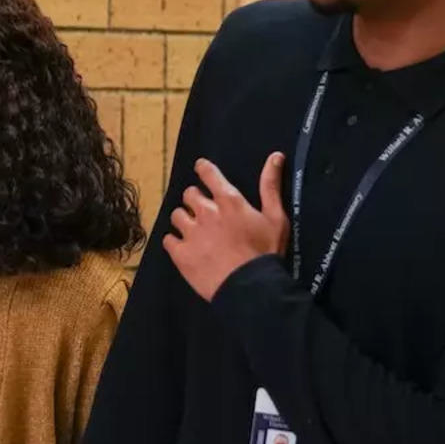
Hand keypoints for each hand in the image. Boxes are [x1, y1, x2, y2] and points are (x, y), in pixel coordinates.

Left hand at [163, 154, 288, 301]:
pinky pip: (168, 240)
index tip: (200, 168)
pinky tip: (183, 247)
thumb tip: (276, 155)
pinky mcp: (180, 254)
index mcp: (229, 201)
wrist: (251, 287)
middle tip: (203, 211)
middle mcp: (206, 212)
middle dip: (195, 199)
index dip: (203, 169)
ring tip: (193, 230)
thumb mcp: (275, 217)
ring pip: (176, 215)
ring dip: (184, 219)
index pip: (209, 174)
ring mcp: (191, 233)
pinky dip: (174, 241)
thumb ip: (271, 186)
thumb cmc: (265, 252)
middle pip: (189, 194)